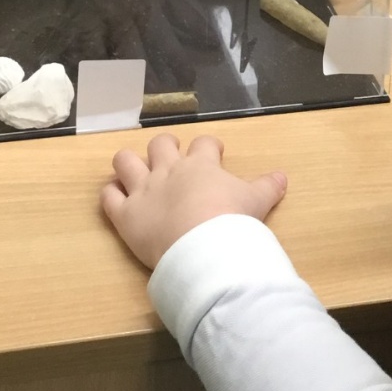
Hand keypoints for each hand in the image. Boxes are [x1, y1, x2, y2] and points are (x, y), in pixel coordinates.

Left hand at [101, 133, 287, 269]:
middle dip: (165, 146)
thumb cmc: (232, 220)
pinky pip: (109, 197)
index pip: (203, 143)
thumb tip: (283, 177)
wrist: (204, 246)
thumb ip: (268, 187)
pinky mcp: (125, 215)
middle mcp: (168, 171)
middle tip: (171, 157)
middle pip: (160, 144)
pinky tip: (117, 198)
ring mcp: (144, 191)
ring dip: (128, 163)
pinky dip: (111, 195)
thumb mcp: (257, 201)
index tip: (213, 152)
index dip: (208, 146)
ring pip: (125, 162)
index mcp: (201, 165)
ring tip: (134, 170)